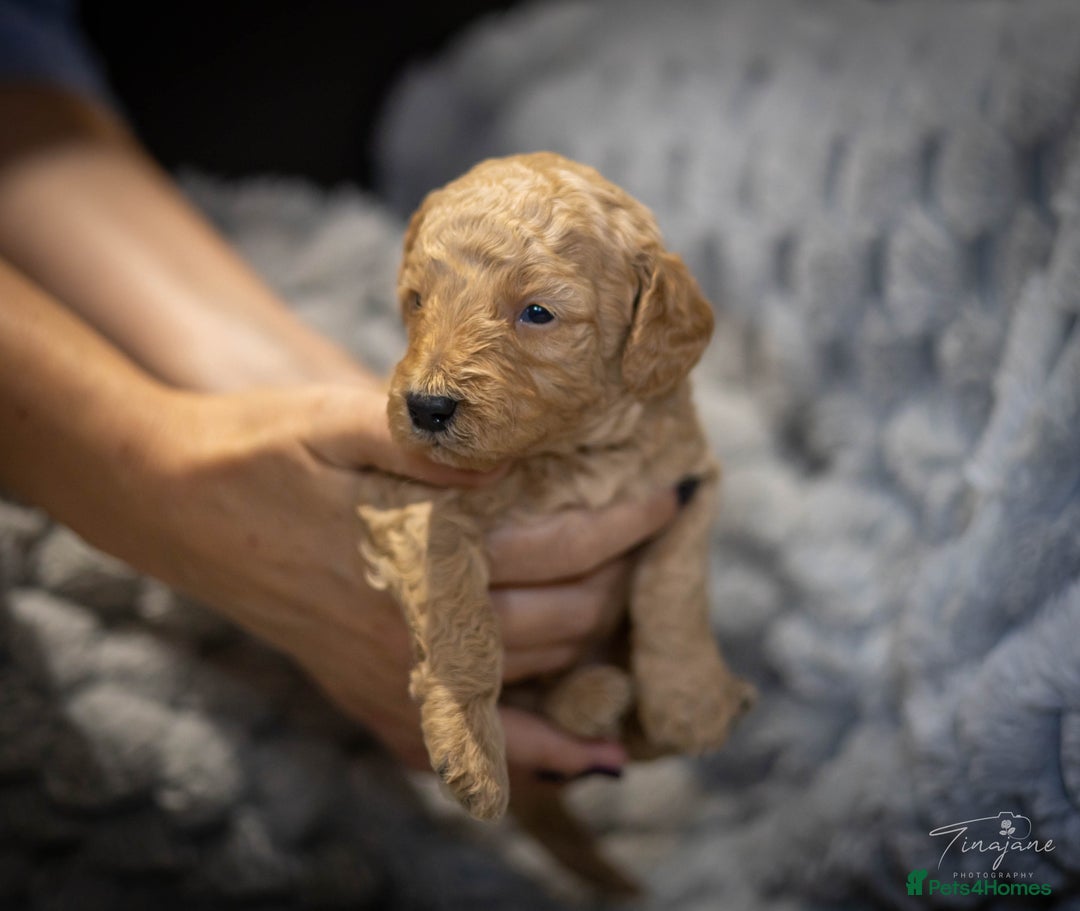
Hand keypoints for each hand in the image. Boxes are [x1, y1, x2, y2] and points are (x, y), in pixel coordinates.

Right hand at [129, 383, 679, 778]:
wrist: (176, 504)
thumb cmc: (264, 450)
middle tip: (650, 544)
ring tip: (637, 625)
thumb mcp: (347, 419)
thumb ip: (437, 444)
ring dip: (594, 658)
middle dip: (620, 584)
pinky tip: (586, 760)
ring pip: (530, 692)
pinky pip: (468, 748)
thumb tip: (524, 459)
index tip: (676, 497)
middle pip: (561, 626)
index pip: (561, 549)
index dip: (627, 523)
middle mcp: (415, 634)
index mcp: (420, 557)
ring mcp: (391, 678)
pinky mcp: (370, 698)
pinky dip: (535, 756)